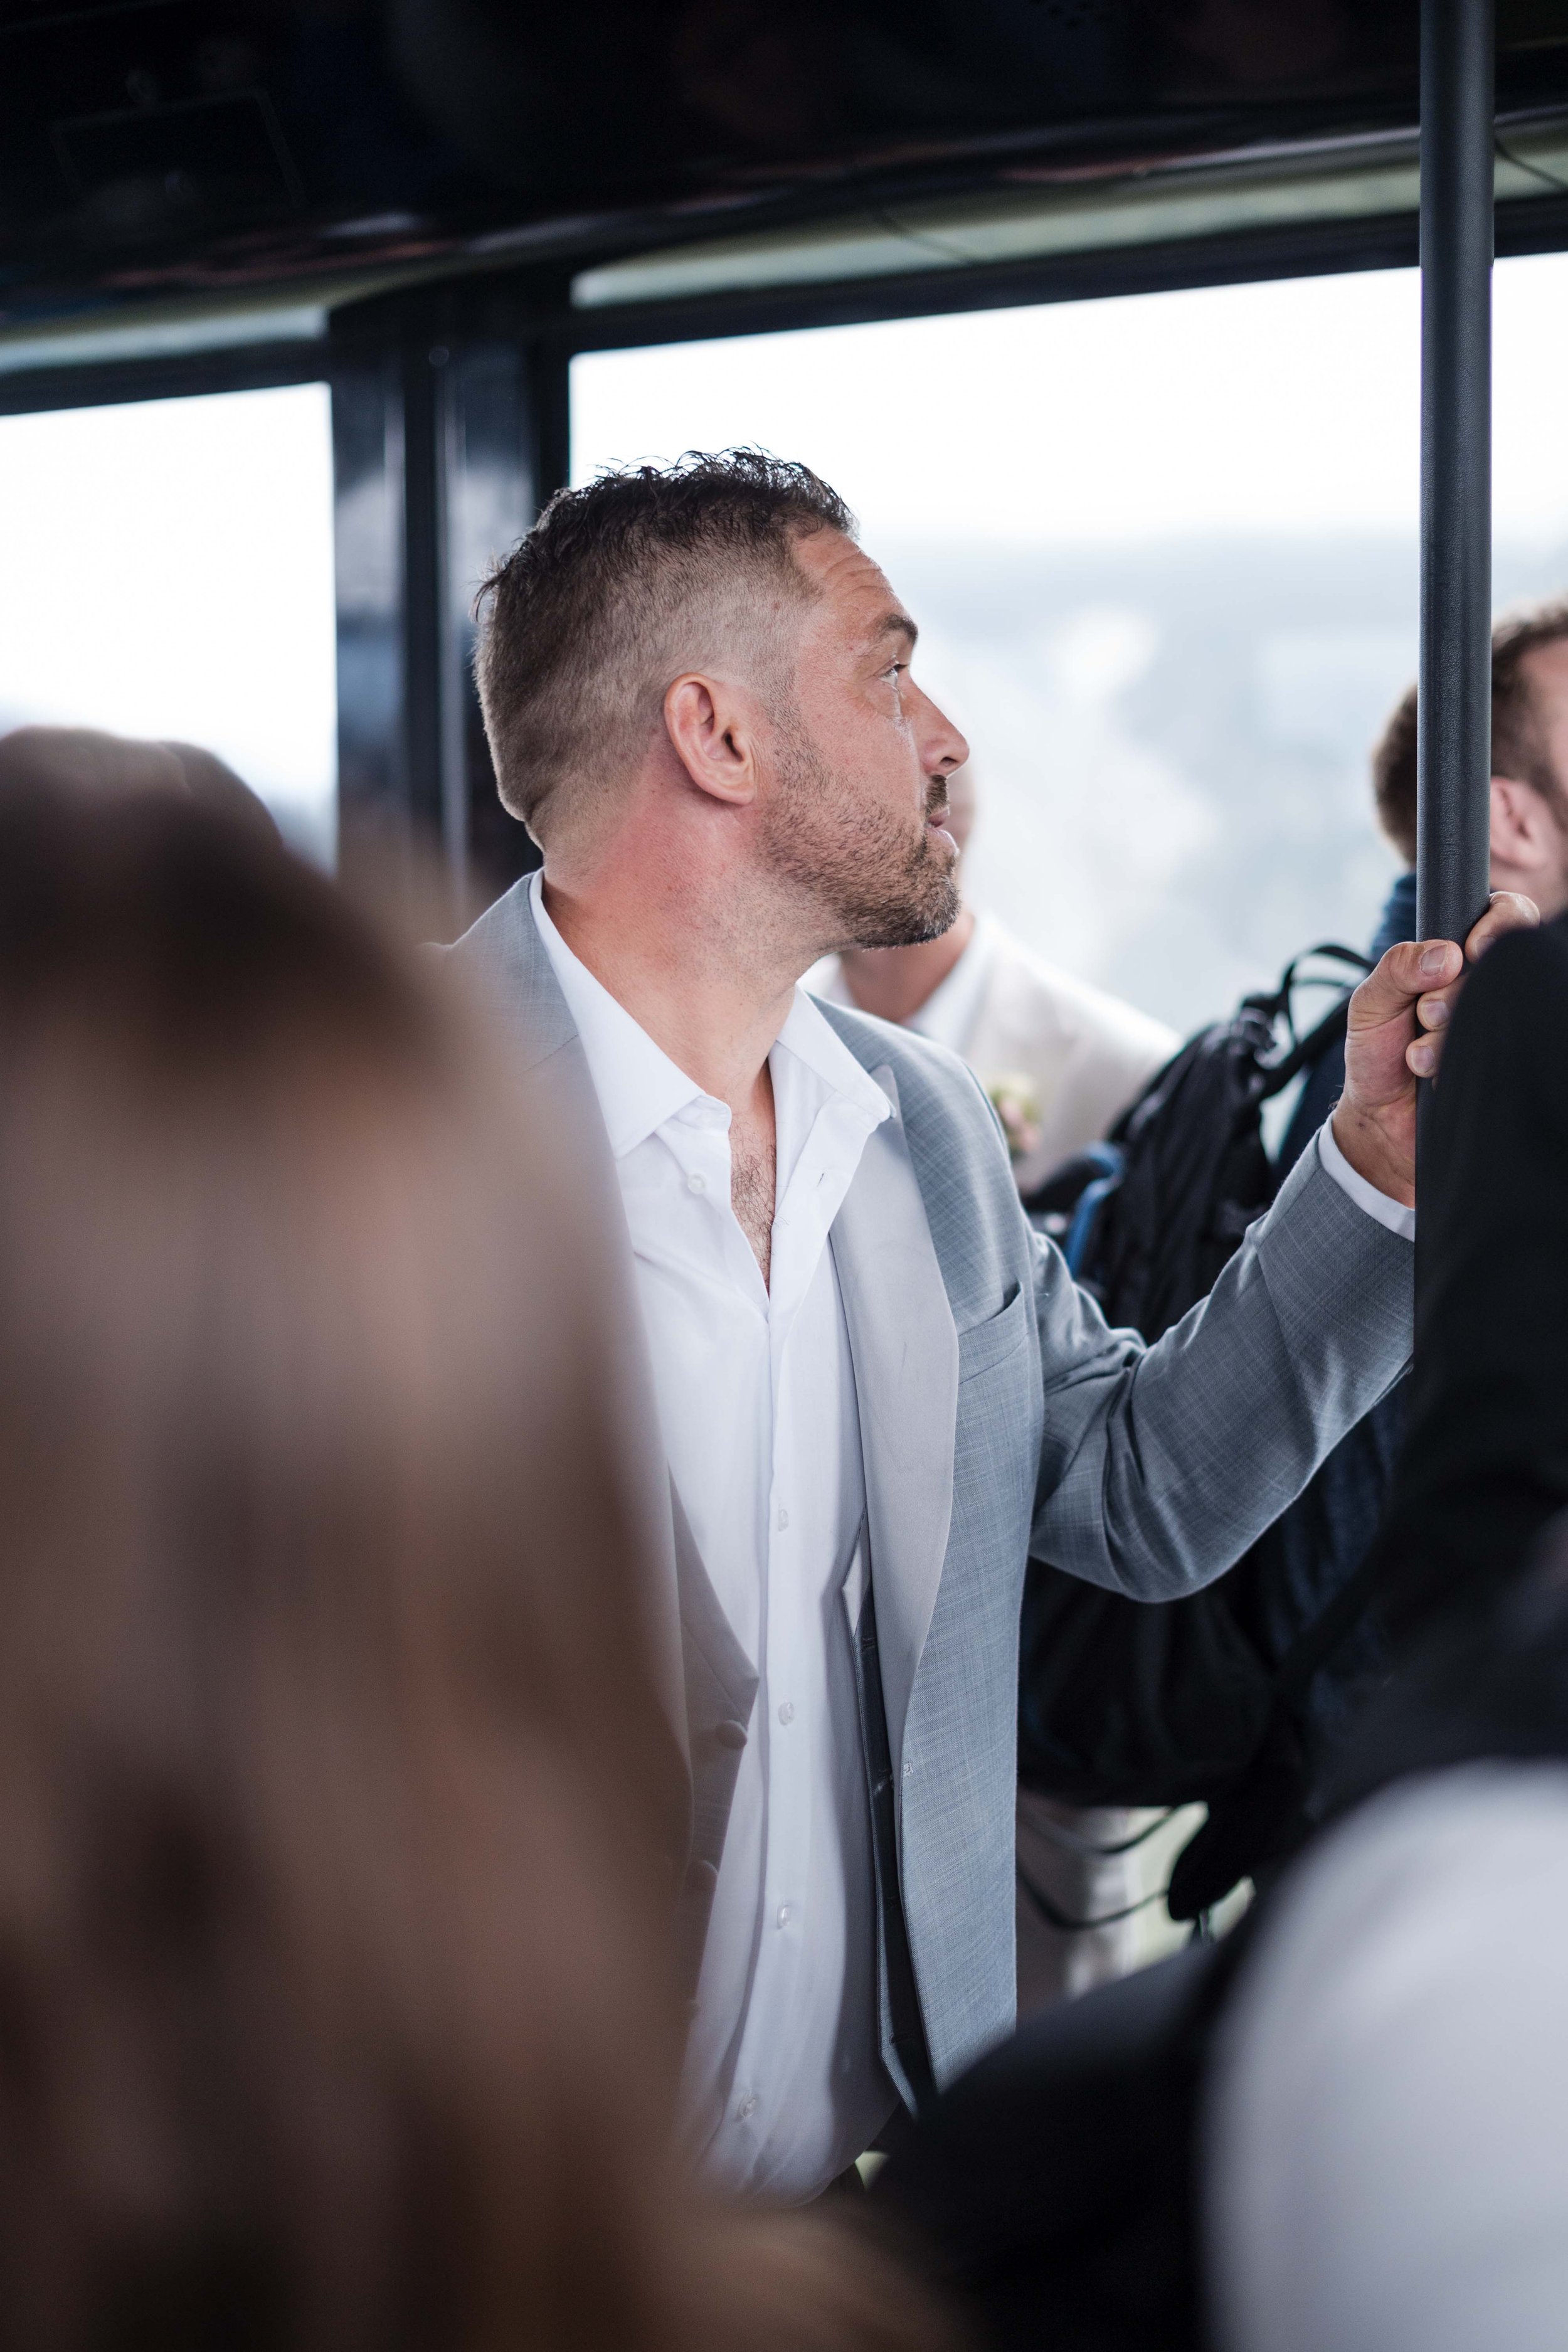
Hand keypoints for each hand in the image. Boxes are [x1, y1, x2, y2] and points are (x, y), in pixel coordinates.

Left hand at [1331, 891, 1540, 1204]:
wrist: (1379, 1124)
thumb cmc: (1377, 1056)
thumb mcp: (1369, 1005)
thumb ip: (1396, 968)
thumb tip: (1445, 953)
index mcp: (1459, 961)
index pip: (1504, 917)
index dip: (1499, 923)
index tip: (1473, 947)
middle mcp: (1486, 989)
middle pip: (1505, 963)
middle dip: (1457, 991)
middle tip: (1426, 1013)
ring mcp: (1499, 1026)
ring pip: (1502, 1007)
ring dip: (1448, 1032)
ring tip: (1417, 1055)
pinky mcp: (1504, 1063)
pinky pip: (1503, 1051)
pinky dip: (1452, 1062)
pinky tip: (1429, 1076)